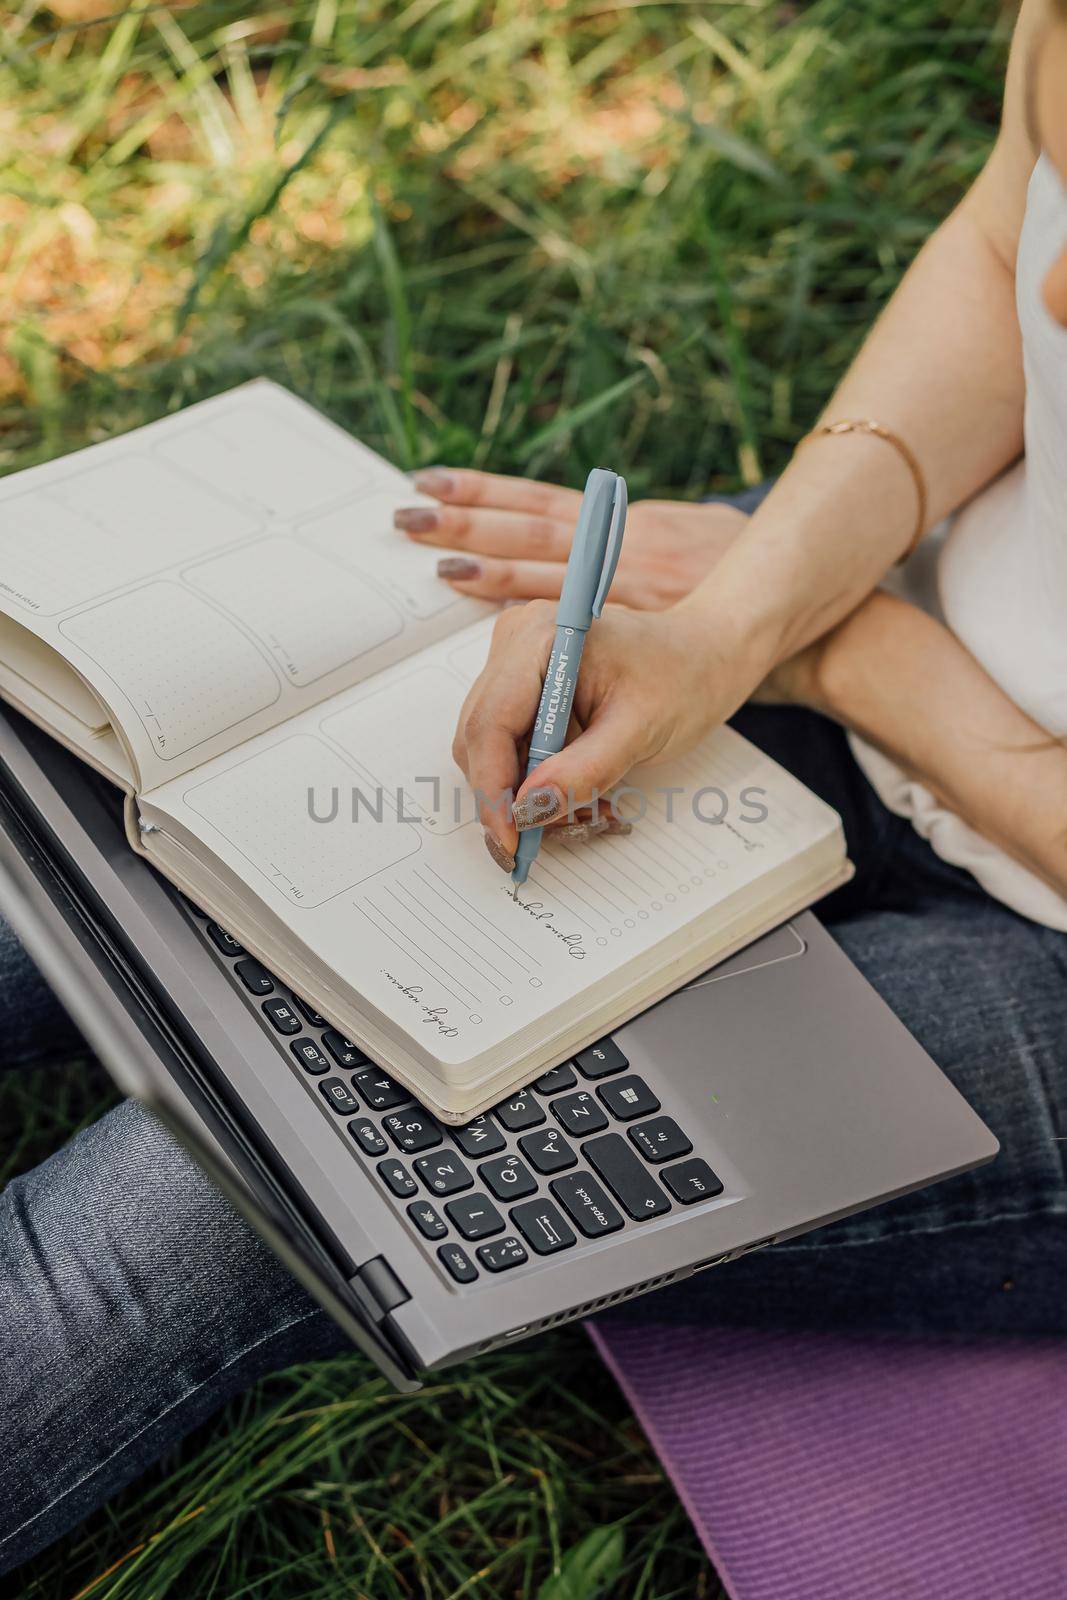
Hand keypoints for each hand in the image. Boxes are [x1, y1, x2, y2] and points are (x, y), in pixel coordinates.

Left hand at [395, 467, 747, 607]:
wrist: (788, 606)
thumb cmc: (737, 576)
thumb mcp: (684, 538)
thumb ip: (628, 543)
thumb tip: (586, 546)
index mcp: (622, 526)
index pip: (537, 503)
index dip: (484, 492)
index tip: (431, 481)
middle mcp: (618, 547)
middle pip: (528, 528)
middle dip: (466, 519)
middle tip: (406, 513)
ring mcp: (627, 585)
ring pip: (548, 568)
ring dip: (490, 563)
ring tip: (438, 557)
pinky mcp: (641, 622)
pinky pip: (580, 618)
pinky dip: (539, 612)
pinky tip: (506, 617)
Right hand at [453, 599, 760, 868]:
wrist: (703, 658)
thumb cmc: (682, 678)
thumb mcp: (641, 729)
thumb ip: (584, 770)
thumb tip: (529, 809)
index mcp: (542, 637)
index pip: (490, 721)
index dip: (493, 787)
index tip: (511, 837)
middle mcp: (516, 642)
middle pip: (478, 736)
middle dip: (504, 794)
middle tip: (535, 841)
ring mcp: (513, 662)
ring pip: (486, 746)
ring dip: (517, 789)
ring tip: (568, 809)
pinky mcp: (520, 684)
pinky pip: (504, 742)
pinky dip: (528, 776)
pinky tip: (564, 787)